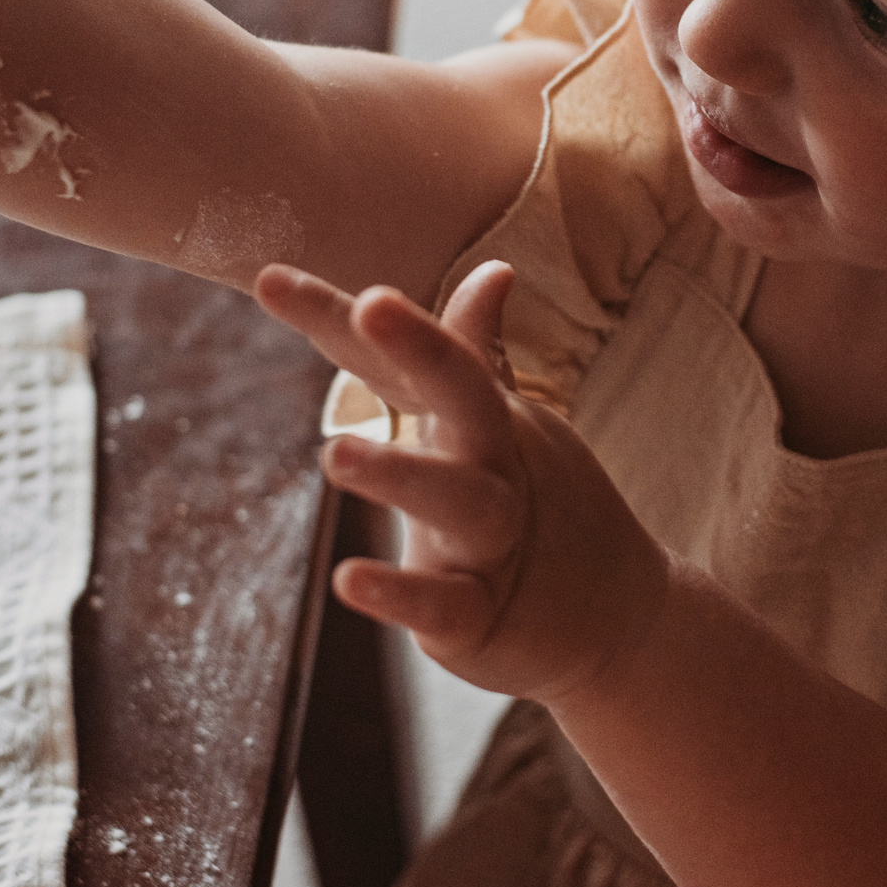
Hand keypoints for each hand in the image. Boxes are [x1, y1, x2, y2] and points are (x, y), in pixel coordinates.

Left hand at [256, 260, 672, 702]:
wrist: (618, 618)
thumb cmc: (538, 507)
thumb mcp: (505, 428)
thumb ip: (477, 354)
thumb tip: (494, 268)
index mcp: (479, 416)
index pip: (404, 358)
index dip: (337, 316)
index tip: (268, 278)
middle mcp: (490, 464)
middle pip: (464, 396)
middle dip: (424, 347)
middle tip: (372, 304)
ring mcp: (491, 540)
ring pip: (456, 498)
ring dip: (399, 473)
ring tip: (334, 456)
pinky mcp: (480, 615)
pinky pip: (442, 602)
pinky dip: (399, 593)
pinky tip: (349, 580)